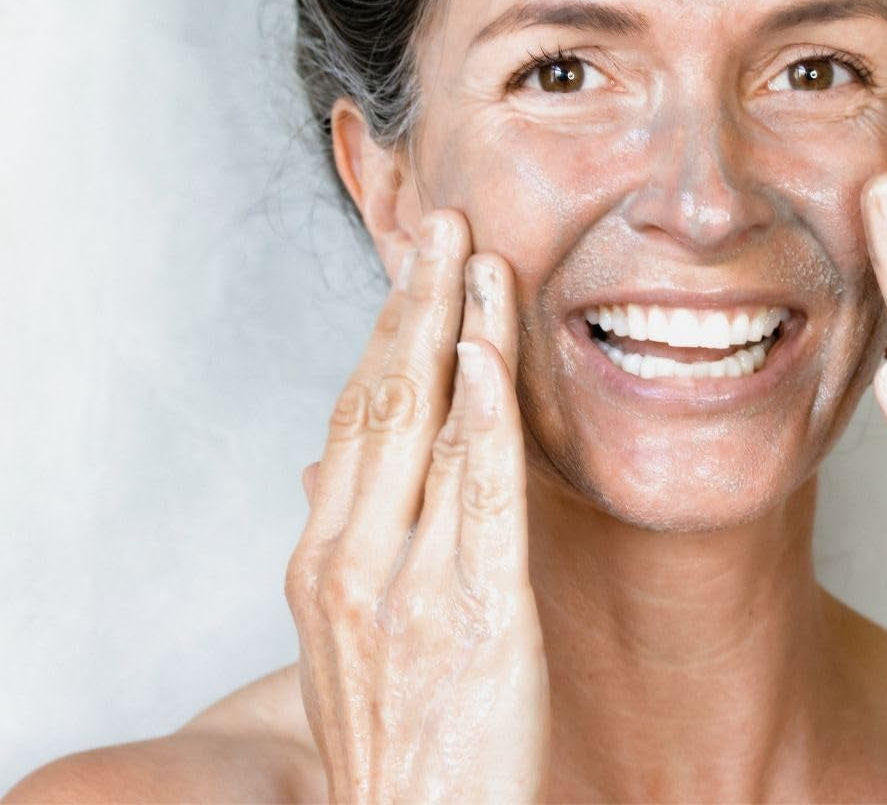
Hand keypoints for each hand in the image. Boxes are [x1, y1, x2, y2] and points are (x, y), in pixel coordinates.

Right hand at [285, 211, 549, 803]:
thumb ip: (342, 544)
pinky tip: (488, 349)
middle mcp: (351, 558)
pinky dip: (482, 412)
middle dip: (412, 304)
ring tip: (474, 255)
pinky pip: (481, 492)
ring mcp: (408, 582)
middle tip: (439, 227)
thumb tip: (322, 470)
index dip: (384, 336)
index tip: (410, 276)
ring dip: (452, 329)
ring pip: (427, 427)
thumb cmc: (396, 736)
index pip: (352, 419)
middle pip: (380, 401)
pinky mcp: (479, 610)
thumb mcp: (345, 638)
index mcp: (322, 560)